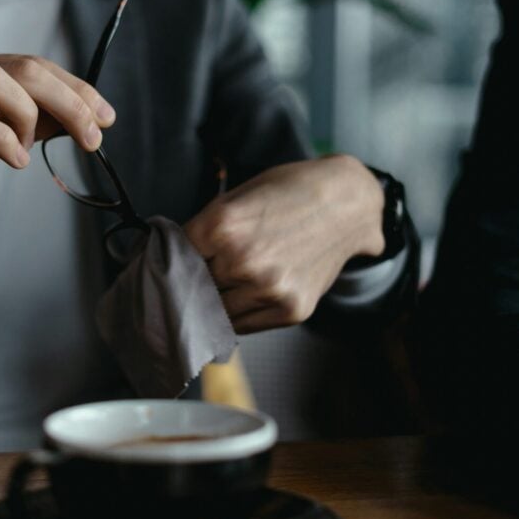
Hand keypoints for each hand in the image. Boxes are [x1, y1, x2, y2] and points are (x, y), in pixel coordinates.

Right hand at [0, 53, 115, 233]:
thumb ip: (31, 122)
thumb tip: (79, 117)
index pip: (35, 65)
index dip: (77, 88)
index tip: (106, 117)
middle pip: (23, 67)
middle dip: (70, 100)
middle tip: (94, 136)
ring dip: (29, 114)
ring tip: (30, 148)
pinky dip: (0, 138)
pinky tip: (15, 160)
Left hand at [184, 155, 384, 333]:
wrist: (347, 204)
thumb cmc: (289, 193)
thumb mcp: (237, 197)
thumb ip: (204, 232)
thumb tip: (170, 263)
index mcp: (223, 225)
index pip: (176, 257)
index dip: (175, 258)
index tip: (174, 262)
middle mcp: (243, 261)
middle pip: (195, 286)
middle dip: (197, 280)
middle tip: (206, 271)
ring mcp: (268, 290)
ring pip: (216, 311)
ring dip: (217, 300)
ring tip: (232, 279)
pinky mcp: (289, 311)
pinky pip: (243, 325)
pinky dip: (238, 313)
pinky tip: (248, 292)